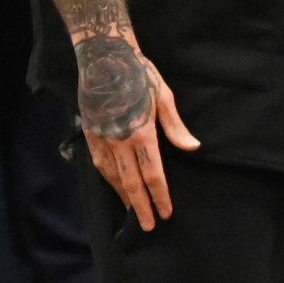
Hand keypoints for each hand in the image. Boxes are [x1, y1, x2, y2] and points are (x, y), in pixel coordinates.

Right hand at [74, 32, 200, 230]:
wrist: (103, 56)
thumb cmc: (139, 73)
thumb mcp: (163, 96)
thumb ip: (175, 126)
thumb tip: (192, 148)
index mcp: (141, 133)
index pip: (153, 174)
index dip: (160, 196)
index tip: (166, 213)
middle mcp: (119, 141)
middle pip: (131, 183)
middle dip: (141, 206)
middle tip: (149, 226)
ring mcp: (102, 138)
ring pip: (112, 176)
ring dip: (123, 196)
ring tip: (133, 211)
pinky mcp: (90, 133)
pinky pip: (99, 163)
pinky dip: (107, 179)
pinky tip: (114, 186)